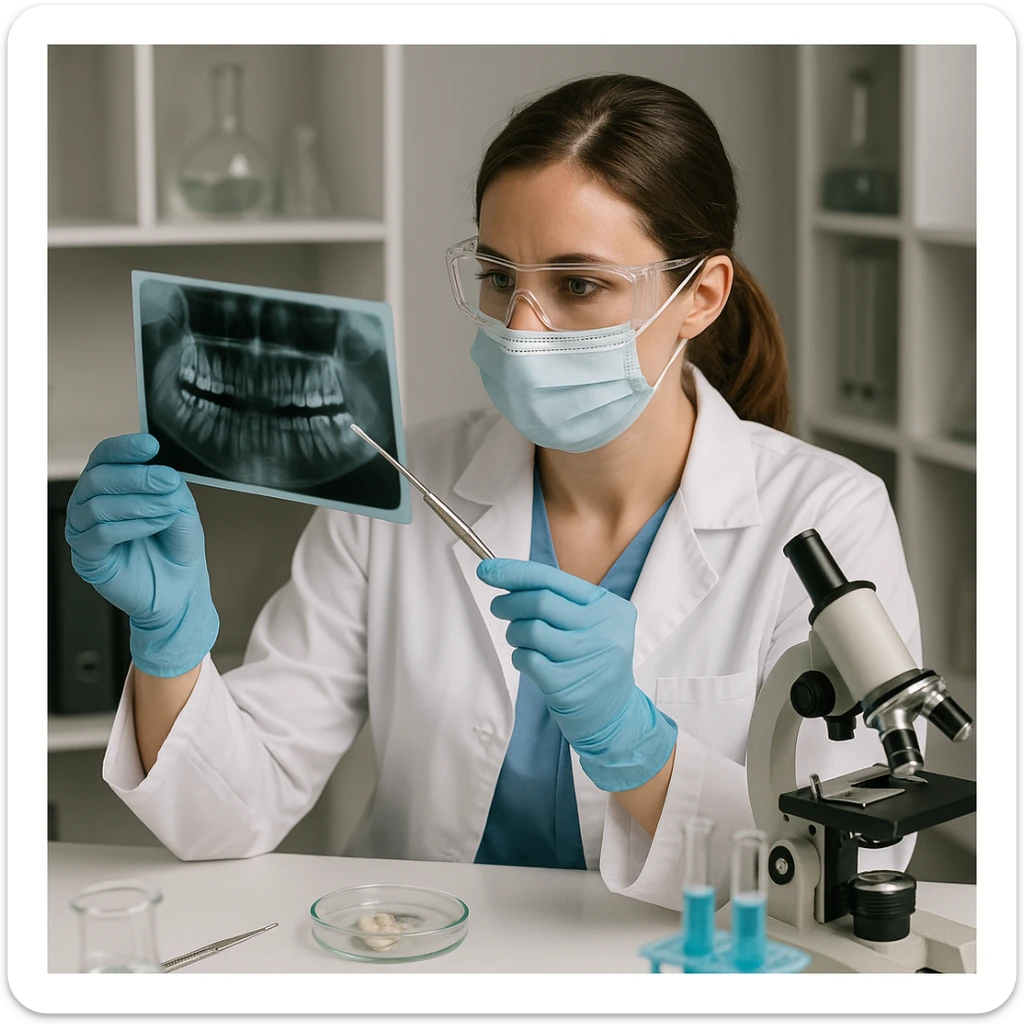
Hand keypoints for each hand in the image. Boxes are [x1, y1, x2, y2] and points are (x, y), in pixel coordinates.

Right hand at [64, 434, 219, 677]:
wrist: (181, 589)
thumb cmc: (176, 546)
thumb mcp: (180, 508)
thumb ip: (168, 488)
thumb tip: (162, 474)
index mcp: (109, 486)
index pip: (104, 456)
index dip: (124, 448)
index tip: (151, 444)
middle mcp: (89, 504)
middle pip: (98, 478)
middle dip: (137, 477)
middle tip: (167, 480)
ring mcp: (84, 531)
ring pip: (98, 505)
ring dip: (139, 503)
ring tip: (168, 509)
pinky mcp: (88, 557)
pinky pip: (99, 534)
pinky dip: (132, 525)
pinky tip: (155, 524)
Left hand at [477, 558, 676, 791]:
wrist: (613, 714)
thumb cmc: (591, 659)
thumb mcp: (590, 622)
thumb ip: (556, 598)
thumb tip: (504, 576)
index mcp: (610, 607)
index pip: (554, 580)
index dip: (515, 572)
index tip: (487, 568)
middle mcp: (604, 630)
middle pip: (540, 602)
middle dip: (510, 602)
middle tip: (499, 606)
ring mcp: (587, 658)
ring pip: (531, 630)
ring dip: (514, 632)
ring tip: (519, 637)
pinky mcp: (568, 685)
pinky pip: (528, 659)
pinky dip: (520, 656)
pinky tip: (529, 660)